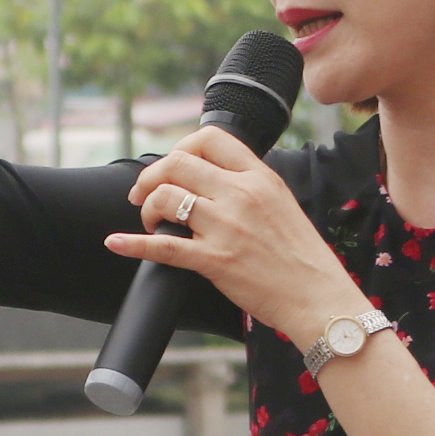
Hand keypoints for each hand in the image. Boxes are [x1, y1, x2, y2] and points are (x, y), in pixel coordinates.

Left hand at [102, 126, 359, 345]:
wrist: (318, 296)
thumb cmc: (301, 256)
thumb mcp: (281, 203)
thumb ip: (247, 185)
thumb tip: (209, 176)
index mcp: (259, 177)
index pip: (209, 138)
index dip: (180, 148)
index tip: (171, 166)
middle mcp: (241, 194)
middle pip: (177, 164)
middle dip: (151, 177)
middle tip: (144, 196)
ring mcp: (226, 227)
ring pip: (166, 198)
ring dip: (149, 209)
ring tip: (153, 224)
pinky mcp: (215, 260)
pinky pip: (163, 247)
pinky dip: (133, 244)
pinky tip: (116, 243)